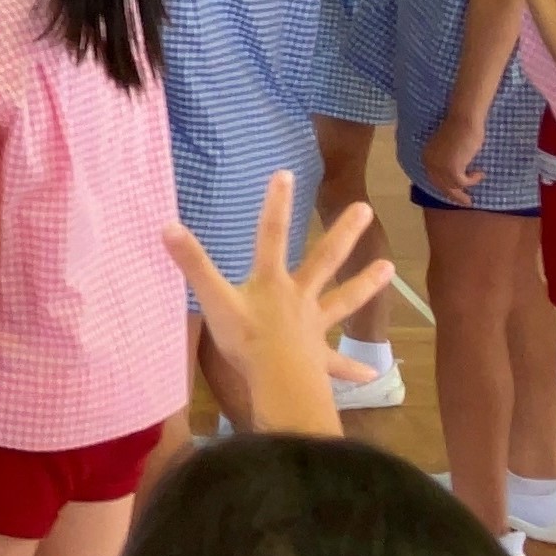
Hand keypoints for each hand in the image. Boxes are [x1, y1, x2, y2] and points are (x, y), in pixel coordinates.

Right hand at [161, 176, 396, 438]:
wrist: (279, 381)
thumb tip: (167, 225)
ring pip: (342, 301)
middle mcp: (298, 297)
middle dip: (343, 234)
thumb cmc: (245, 340)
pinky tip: (371, 375)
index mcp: (271, 282)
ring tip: (388, 268)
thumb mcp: (213, 299)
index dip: (276, 205)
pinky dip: (352, 369)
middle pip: (324, 259)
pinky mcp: (318, 358)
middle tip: (365, 209)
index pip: (270, 235)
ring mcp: (312, 326)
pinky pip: (336, 362)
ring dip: (365, 285)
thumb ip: (192, 263)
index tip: (285, 174)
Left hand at [419, 106, 486, 205]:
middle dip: (453, 195)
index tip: (455, 192)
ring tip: (473, 192)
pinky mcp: (452, 169)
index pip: (434, 178)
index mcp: (427, 156)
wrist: (463, 120)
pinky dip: (472, 180)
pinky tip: (480, 174)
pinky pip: (462, 182)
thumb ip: (448, 159)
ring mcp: (439, 167)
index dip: (445, 187)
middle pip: (441, 186)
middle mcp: (430, 163)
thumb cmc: (460, 129)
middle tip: (466, 202)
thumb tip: (457, 172)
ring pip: (452, 187)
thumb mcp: (450, 147)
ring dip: (464, 190)